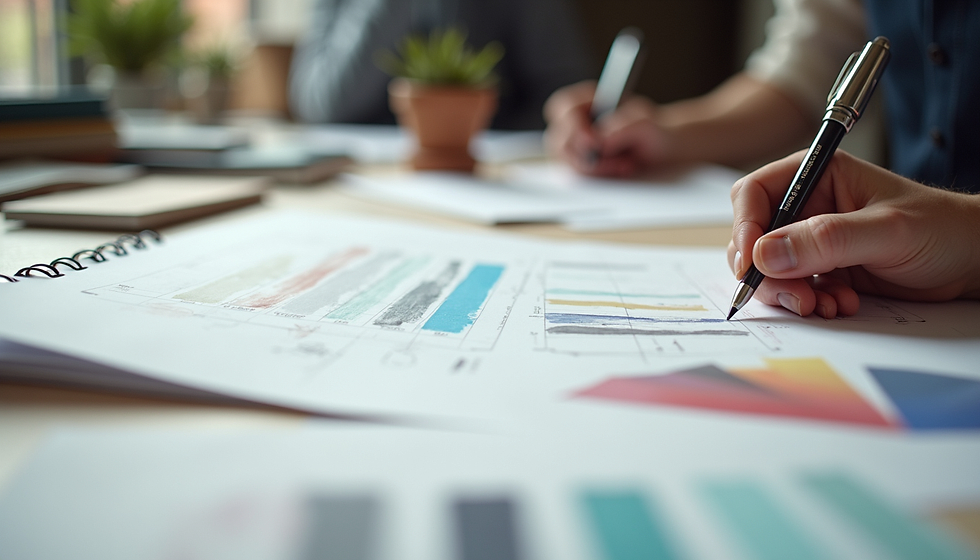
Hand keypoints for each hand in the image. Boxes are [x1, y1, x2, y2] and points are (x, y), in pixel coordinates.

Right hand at [543, 81, 668, 176]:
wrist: (664, 151)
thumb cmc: (656, 130)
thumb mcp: (647, 121)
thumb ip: (624, 125)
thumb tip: (600, 140)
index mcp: (588, 100)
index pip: (564, 107)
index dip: (573, 124)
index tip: (593, 140)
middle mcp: (576, 123)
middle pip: (559, 140)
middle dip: (586, 154)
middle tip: (614, 158)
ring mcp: (575, 147)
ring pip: (567, 162)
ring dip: (598, 167)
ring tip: (626, 162)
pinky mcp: (580, 167)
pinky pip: (578, 177)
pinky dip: (600, 176)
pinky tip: (621, 168)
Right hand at [728, 150, 979, 317]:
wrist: (972, 262)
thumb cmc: (942, 229)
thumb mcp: (886, 231)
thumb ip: (825, 240)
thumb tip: (765, 254)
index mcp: (817, 177)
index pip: (755, 195)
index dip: (745, 227)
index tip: (752, 261)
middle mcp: (808, 207)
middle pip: (754, 238)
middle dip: (767, 272)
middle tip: (795, 295)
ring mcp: (813, 241)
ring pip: (769, 269)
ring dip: (789, 293)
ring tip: (823, 305)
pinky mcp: (823, 270)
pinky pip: (793, 289)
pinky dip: (809, 303)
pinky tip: (841, 305)